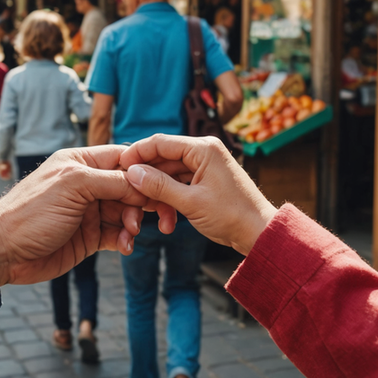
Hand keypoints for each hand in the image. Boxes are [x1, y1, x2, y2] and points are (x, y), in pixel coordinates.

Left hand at [0, 146, 145, 284]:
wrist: (3, 252)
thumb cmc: (31, 212)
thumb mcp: (74, 186)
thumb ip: (111, 181)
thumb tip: (144, 181)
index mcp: (81, 163)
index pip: (123, 158)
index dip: (145, 170)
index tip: (162, 183)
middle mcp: (87, 184)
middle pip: (130, 187)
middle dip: (145, 200)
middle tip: (157, 216)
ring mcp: (89, 211)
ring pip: (127, 212)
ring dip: (135, 222)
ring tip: (130, 234)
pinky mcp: (89, 236)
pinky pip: (118, 234)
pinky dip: (126, 240)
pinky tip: (125, 247)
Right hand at [120, 135, 276, 254]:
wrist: (260, 234)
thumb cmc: (232, 216)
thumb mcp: (190, 202)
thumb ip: (159, 186)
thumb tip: (132, 172)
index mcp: (203, 148)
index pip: (160, 142)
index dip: (137, 153)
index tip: (118, 167)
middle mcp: (204, 152)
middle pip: (163, 159)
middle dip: (146, 179)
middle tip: (128, 194)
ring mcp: (205, 166)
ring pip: (169, 174)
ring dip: (158, 195)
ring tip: (151, 215)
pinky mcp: (205, 180)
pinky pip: (180, 184)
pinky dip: (171, 200)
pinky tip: (167, 220)